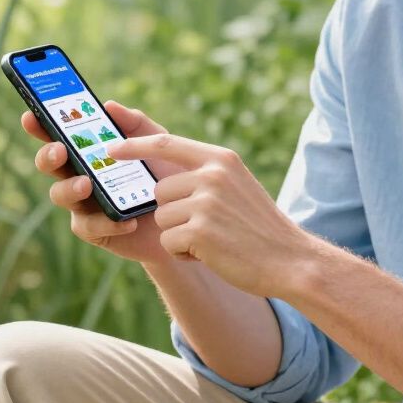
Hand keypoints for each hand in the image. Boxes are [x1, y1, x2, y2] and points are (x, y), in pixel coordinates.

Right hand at [23, 100, 183, 266]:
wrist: (187, 212)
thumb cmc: (166, 172)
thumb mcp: (157, 142)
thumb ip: (135, 123)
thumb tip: (109, 105)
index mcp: (89, 150)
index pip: (59, 134)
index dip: (41, 126)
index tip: (30, 116)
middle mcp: (80, 174)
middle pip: (51, 164)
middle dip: (48, 156)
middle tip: (60, 150)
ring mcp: (85, 203)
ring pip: (61, 195)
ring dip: (70, 188)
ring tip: (87, 184)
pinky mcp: (97, 230)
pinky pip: (90, 227)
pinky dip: (107, 222)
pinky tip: (127, 220)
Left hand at [111, 133, 312, 297]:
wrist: (290, 259)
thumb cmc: (259, 227)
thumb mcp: (236, 186)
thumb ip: (205, 175)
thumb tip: (162, 180)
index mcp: (220, 158)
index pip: (165, 143)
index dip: (135, 145)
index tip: (112, 147)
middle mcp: (212, 174)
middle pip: (159, 191)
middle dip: (173, 213)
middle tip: (206, 227)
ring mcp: (206, 202)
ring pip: (162, 218)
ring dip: (179, 235)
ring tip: (212, 240)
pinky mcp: (199, 231)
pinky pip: (168, 242)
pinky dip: (184, 254)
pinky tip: (212, 254)